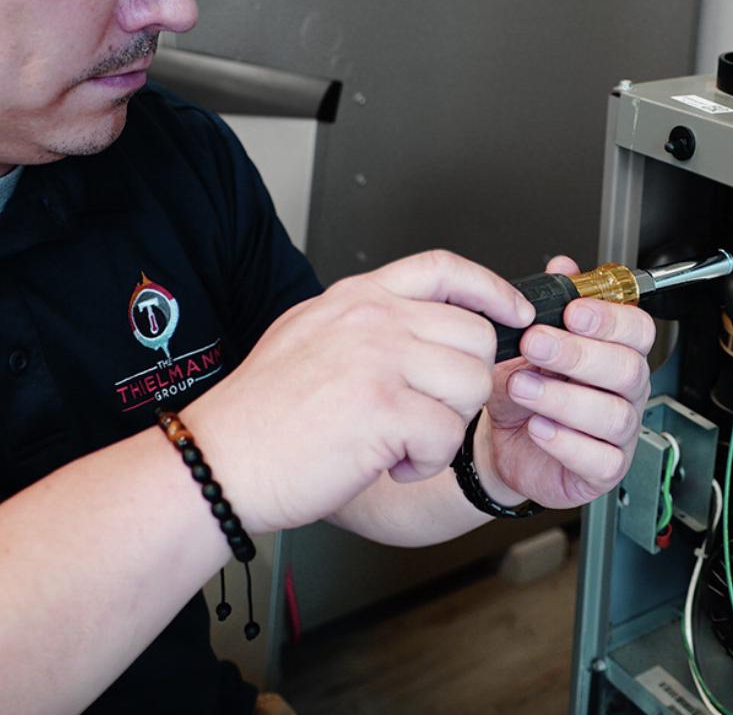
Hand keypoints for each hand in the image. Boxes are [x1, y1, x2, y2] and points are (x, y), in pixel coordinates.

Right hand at [184, 250, 532, 533]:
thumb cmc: (261, 417)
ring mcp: (378, 358)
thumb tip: (429, 326)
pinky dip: (425, 463)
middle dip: (463, 386)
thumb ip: (369, 324)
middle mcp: (371, 318)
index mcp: (356, 297)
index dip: (492, 288)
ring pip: (473, 385)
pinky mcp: (383, 408)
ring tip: (400, 440)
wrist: (216, 464)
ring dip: (447, 426)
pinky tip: (388, 463)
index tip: (516, 311)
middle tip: (422, 415)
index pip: (444, 268)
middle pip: (476, 336)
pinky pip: (448, 435)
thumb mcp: (311, 337)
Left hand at [481, 256, 655, 509]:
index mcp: (615, 353)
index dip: (610, 319)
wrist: (499, 442)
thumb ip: (549, 303)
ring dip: (563, 397)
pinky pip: (600, 459)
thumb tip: (564, 266)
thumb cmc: (523, 390)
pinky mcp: (603, 469)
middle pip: (628, 369)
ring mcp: (619, 433)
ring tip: (522, 387)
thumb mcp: (527, 341)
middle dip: (578, 354)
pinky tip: (538, 427)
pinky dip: (566, 442)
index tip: (573, 312)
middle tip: (535, 344)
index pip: (637, 330)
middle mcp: (625, 392)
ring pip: (613, 414)